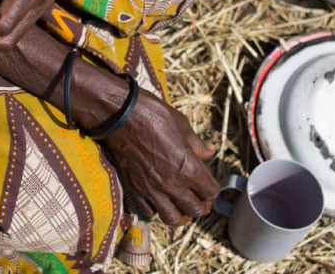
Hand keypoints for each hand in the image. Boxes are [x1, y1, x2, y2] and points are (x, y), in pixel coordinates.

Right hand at [104, 91, 218, 225]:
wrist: (121, 117)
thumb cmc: (154, 116)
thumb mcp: (182, 126)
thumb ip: (197, 144)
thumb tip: (209, 152)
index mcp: (188, 168)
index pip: (210, 191)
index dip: (213, 190)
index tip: (210, 187)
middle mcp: (172, 184)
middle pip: (195, 210)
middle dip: (202, 207)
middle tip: (201, 201)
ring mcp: (152, 190)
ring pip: (172, 218)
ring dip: (181, 215)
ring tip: (182, 208)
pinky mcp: (135, 190)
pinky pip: (149, 212)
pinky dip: (156, 210)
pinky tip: (159, 201)